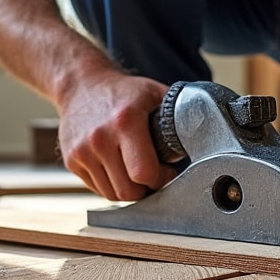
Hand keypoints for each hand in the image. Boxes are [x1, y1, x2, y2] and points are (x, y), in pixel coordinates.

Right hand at [57, 70, 173, 200]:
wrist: (80, 84)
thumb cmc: (123, 92)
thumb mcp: (155, 94)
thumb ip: (180, 114)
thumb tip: (207, 132)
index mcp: (125, 121)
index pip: (144, 173)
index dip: (160, 179)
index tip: (166, 171)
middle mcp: (100, 138)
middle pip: (128, 191)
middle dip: (146, 189)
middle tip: (153, 175)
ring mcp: (82, 151)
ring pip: (112, 194)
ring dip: (128, 190)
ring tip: (135, 172)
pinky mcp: (72, 160)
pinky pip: (97, 188)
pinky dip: (111, 184)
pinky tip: (118, 167)